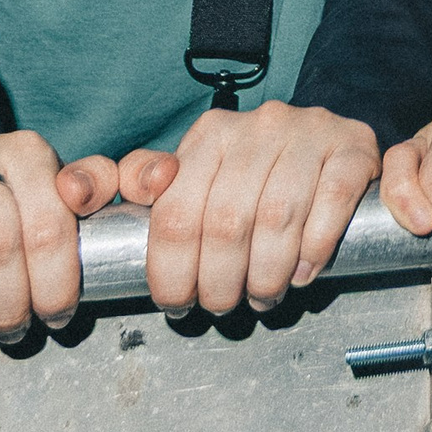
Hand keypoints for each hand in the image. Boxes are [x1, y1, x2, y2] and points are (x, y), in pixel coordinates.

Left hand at [111, 100, 380, 312]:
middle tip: (221, 306)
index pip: (175, 211)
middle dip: (219, 280)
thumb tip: (79, 193)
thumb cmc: (259, 173)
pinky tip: (302, 272)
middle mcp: (258, 125)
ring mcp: (309, 132)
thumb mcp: (202, 173)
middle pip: (226, 222)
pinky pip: (331, 200)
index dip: (171, 269)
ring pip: (277, 217)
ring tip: (261, 297)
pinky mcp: (353, 147)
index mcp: (211, 134)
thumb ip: (148, 186)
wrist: (333, 142)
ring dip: (266, 273)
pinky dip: (313, 247)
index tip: (175, 302)